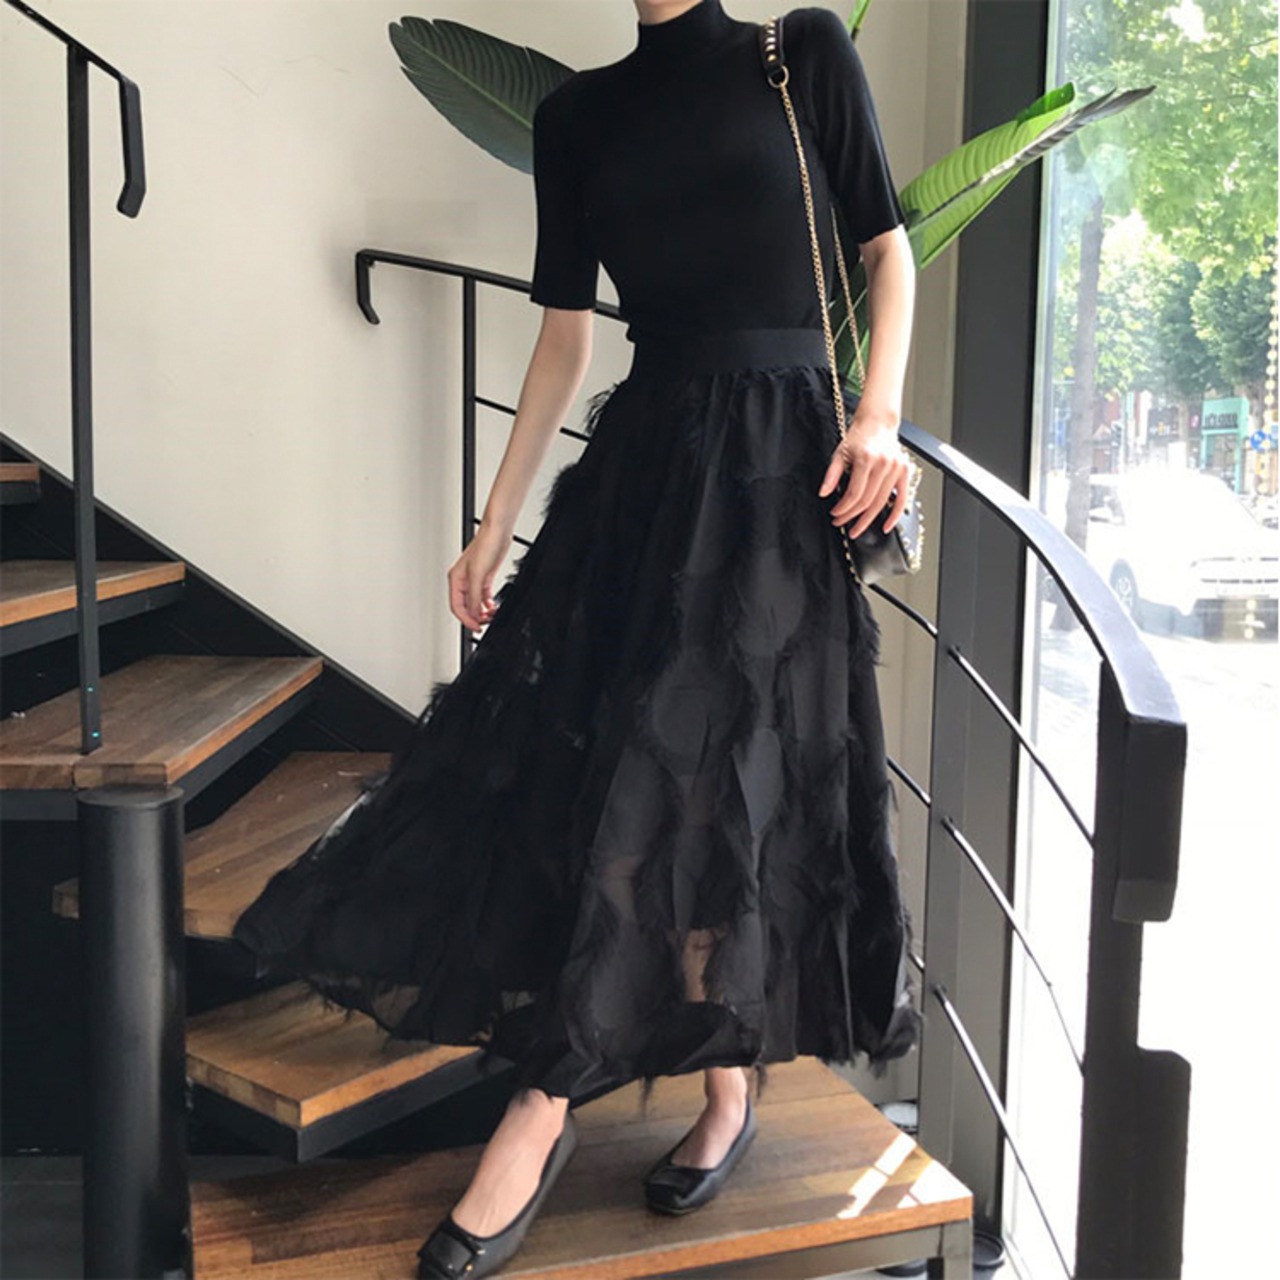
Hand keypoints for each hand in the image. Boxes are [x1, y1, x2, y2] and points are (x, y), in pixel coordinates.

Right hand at [448, 519, 511, 632]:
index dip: (466, 619)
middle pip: (465, 606)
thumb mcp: (478, 574)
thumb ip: (474, 595)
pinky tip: (493, 607)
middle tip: (485, 623)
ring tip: (491, 616)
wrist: (497, 532)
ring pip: (475, 602)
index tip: (476, 627)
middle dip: (475, 617)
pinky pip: (483, 596)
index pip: (457, 606)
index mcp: (456, 579)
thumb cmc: (485, 545)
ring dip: (482, 611)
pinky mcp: (484, 577)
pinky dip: (488, 604)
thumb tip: (473, 613)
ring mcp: (474, 579)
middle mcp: (463, 581)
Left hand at [817, 403, 915, 539]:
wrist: (877, 423)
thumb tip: (824, 493)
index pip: (854, 493)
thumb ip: (831, 474)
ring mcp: (896, 468)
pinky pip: (902, 498)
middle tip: (842, 523)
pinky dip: (895, 515)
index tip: (835, 514)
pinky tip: (885, 526)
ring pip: (882, 503)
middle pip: (867, 500)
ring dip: (868, 519)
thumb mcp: (840, 453)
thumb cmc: (858, 437)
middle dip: (852, 516)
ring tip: (857, 528)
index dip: (844, 508)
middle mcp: (884, 464)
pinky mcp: (905, 472)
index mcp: (866, 459)